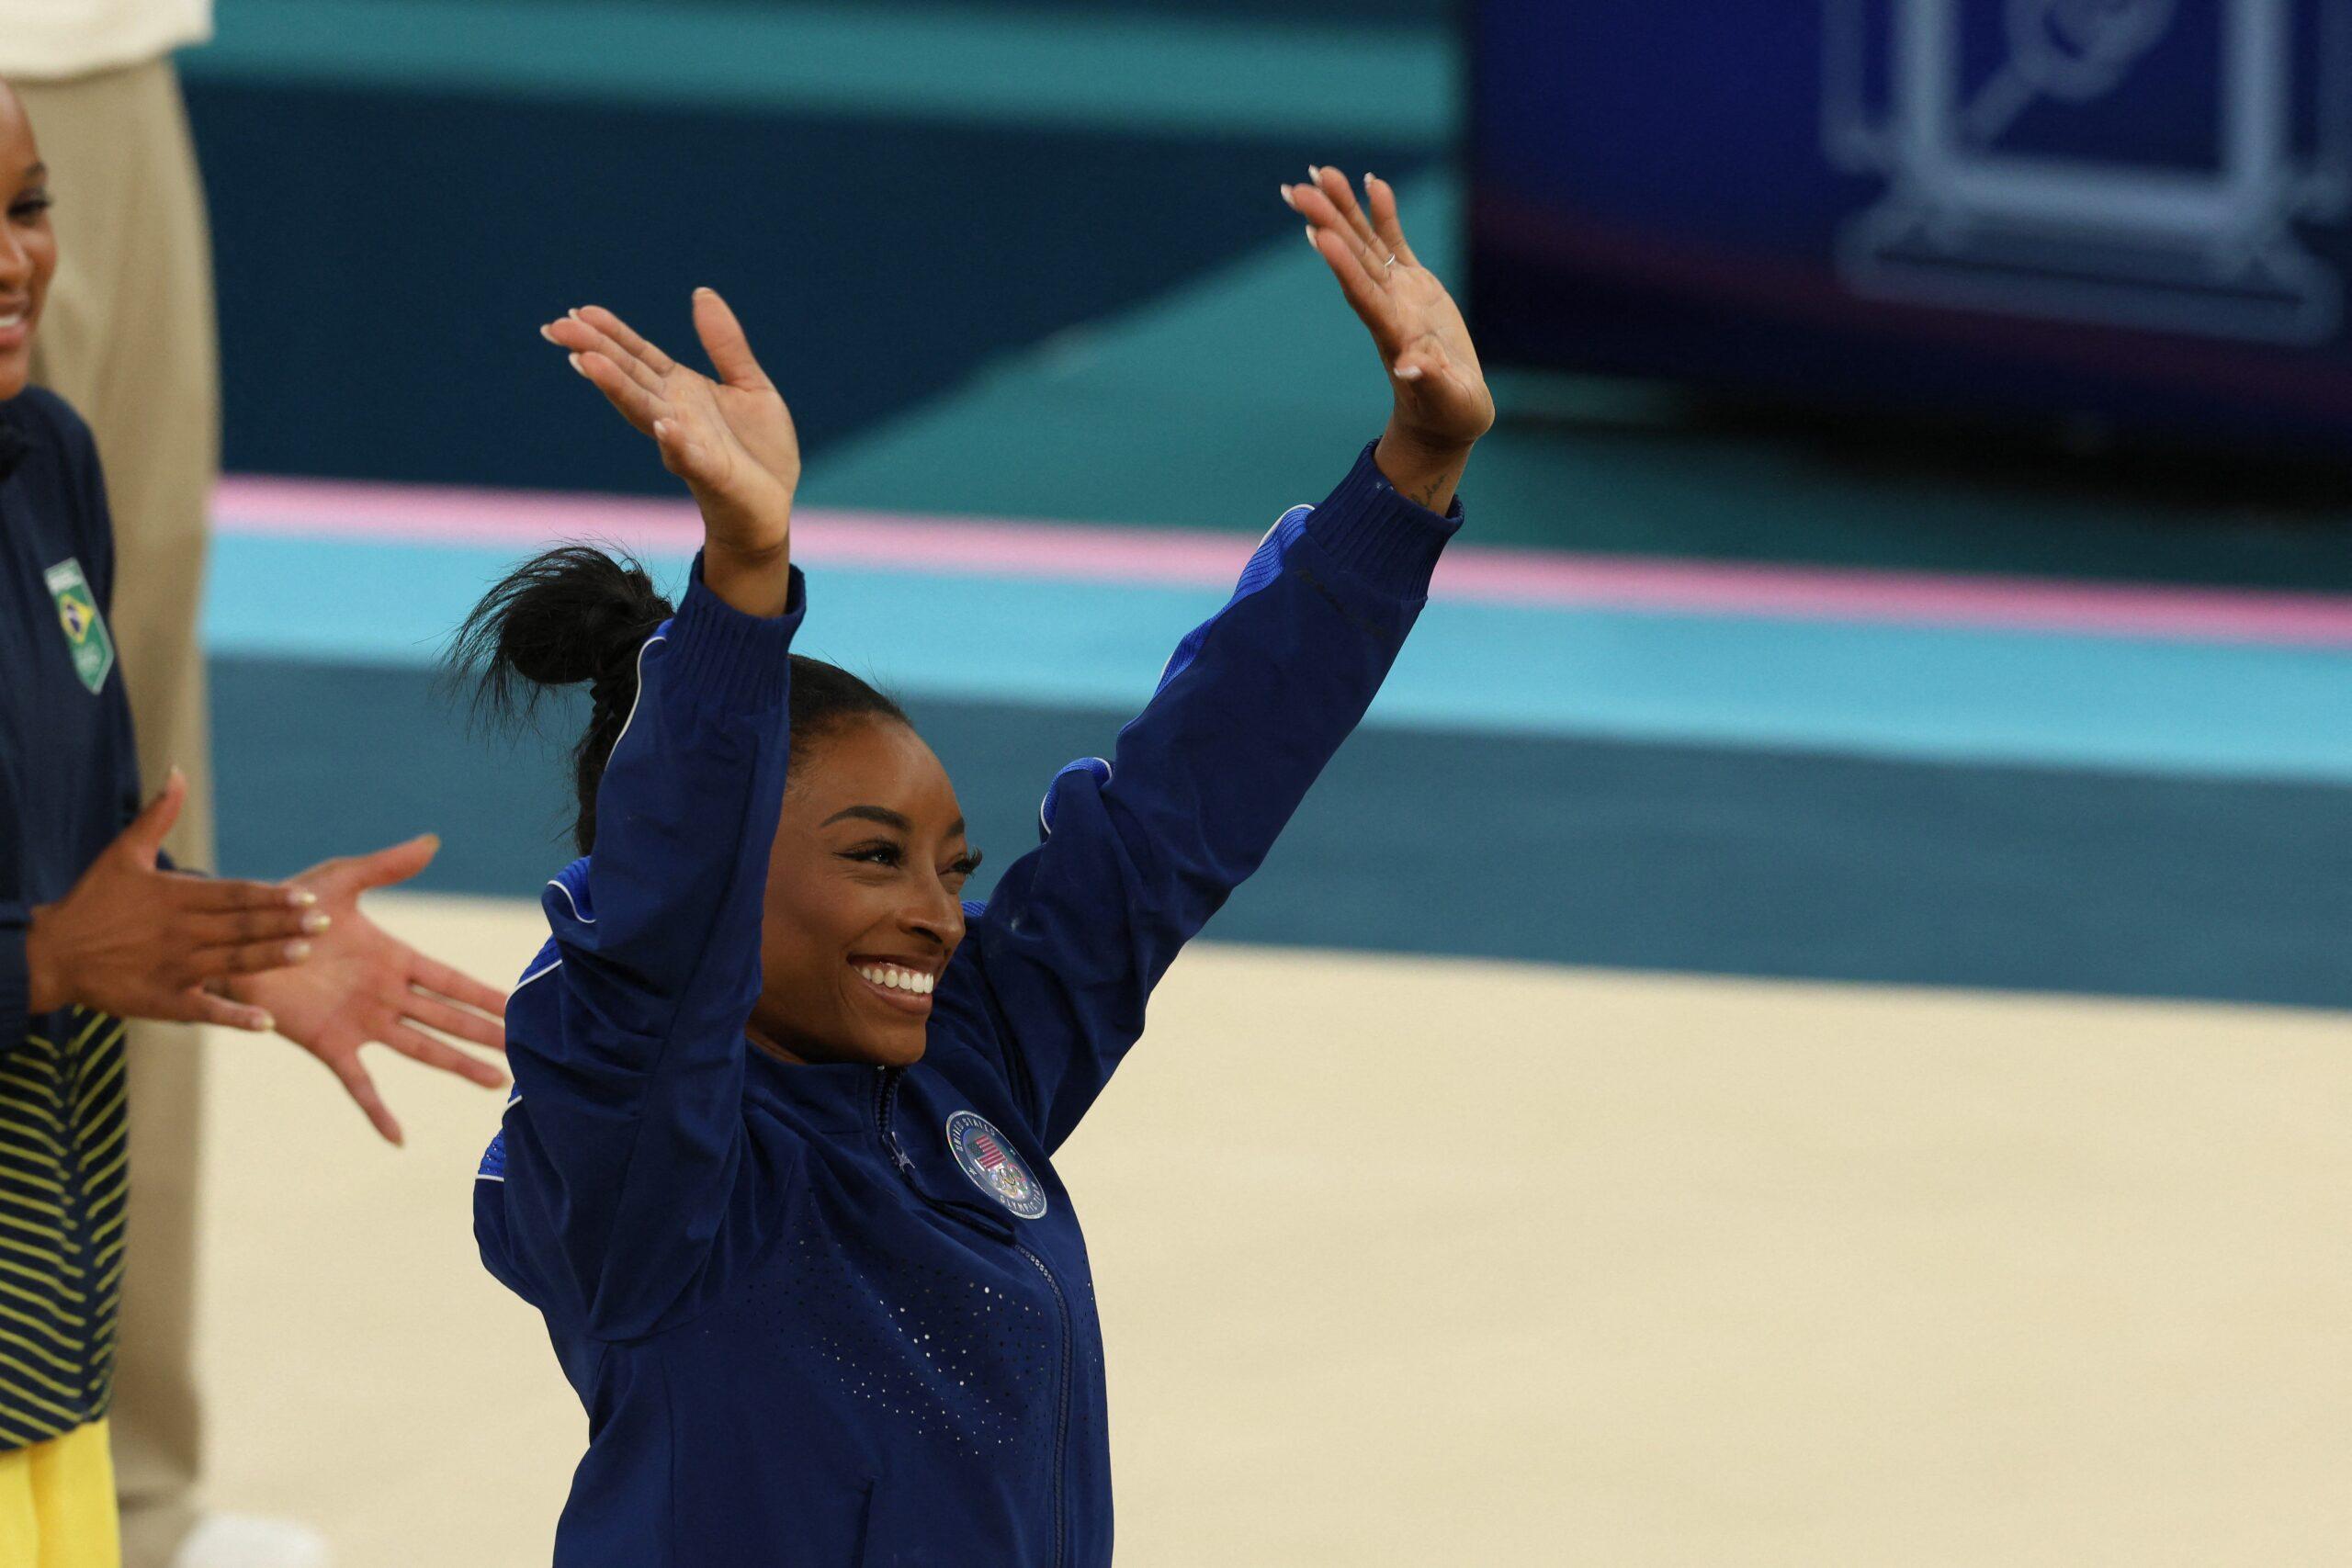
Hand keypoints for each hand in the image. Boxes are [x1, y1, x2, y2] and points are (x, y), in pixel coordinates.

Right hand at [26, 769, 318, 1029]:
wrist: (54, 954)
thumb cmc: (94, 901)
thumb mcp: (124, 853)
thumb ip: (158, 815)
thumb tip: (176, 771)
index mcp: (177, 896)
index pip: (234, 895)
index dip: (271, 897)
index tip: (307, 897)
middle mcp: (180, 932)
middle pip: (241, 927)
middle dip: (284, 925)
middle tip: (326, 923)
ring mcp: (173, 968)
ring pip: (230, 962)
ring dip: (268, 959)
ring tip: (304, 953)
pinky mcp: (163, 1001)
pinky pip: (205, 1009)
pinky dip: (234, 1017)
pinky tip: (265, 1023)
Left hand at [227, 834, 507, 1145]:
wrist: (235, 939)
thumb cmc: (286, 906)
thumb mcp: (339, 881)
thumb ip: (385, 866)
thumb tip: (432, 842)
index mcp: (394, 959)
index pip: (452, 981)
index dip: (486, 994)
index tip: (521, 1005)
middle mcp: (386, 996)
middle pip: (448, 1019)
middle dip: (486, 1034)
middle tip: (525, 1051)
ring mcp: (361, 1023)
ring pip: (422, 1049)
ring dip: (458, 1066)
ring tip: (495, 1083)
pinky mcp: (329, 1045)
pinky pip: (359, 1083)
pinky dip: (377, 1110)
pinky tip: (397, 1136)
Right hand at [543, 290, 797, 606]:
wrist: (772, 507)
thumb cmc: (758, 449)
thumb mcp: (749, 384)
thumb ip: (725, 344)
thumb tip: (701, 293)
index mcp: (682, 391)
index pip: (638, 356)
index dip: (611, 333)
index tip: (578, 311)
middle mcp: (674, 414)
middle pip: (629, 378)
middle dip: (595, 352)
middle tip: (558, 328)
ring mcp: (687, 444)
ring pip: (645, 412)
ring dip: (617, 388)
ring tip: (587, 362)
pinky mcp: (711, 473)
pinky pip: (689, 457)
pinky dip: (674, 442)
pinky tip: (663, 426)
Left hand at [1284, 168, 1494, 509]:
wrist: (1447, 417)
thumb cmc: (1448, 414)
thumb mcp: (1444, 400)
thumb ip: (1428, 381)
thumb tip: (1412, 367)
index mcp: (1393, 333)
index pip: (1362, 293)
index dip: (1343, 263)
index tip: (1319, 233)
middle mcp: (1387, 308)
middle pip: (1353, 259)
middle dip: (1329, 221)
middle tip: (1299, 189)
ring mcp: (1398, 294)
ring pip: (1367, 243)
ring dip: (1345, 208)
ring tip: (1322, 172)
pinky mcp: (1415, 287)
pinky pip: (1395, 243)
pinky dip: (1384, 214)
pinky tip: (1372, 182)